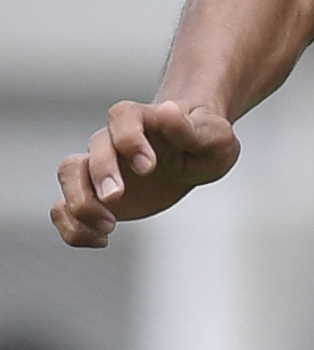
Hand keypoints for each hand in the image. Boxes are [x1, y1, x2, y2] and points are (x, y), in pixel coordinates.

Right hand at [51, 100, 238, 248]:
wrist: (197, 154)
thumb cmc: (206, 140)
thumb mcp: (213, 136)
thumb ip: (189, 129)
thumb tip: (166, 110)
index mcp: (145, 118)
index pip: (122, 116)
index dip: (129, 139)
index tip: (149, 167)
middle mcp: (115, 140)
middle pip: (90, 149)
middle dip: (99, 175)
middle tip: (116, 199)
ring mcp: (101, 166)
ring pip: (68, 174)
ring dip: (79, 203)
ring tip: (109, 225)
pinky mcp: (95, 194)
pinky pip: (64, 208)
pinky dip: (73, 227)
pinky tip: (103, 239)